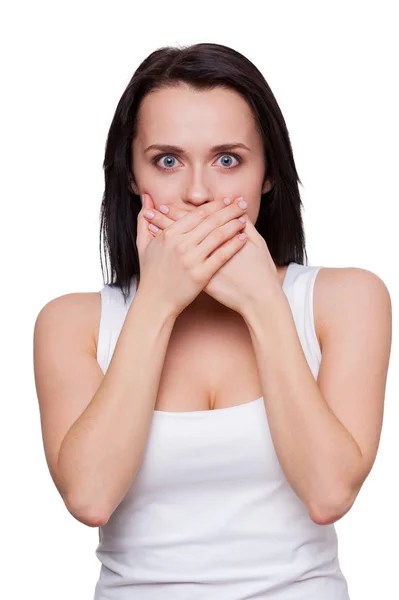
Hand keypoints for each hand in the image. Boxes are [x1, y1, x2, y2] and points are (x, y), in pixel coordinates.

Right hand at [135, 192, 248, 316]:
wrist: (155, 302)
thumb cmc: (150, 274)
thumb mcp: (143, 244)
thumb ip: (144, 219)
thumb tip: (146, 198)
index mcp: (169, 235)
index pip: (197, 214)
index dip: (215, 205)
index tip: (227, 200)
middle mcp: (180, 245)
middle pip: (211, 222)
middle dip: (229, 211)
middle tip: (242, 204)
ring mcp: (191, 260)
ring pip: (218, 236)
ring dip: (234, 225)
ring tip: (244, 219)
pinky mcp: (200, 275)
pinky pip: (221, 255)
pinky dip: (234, 245)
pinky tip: (243, 239)